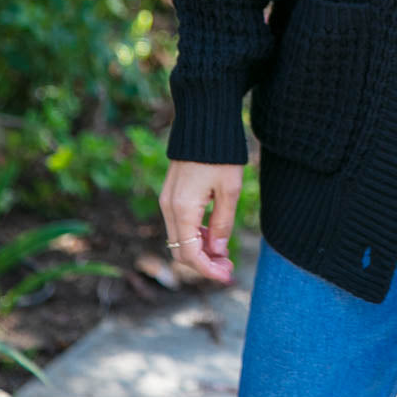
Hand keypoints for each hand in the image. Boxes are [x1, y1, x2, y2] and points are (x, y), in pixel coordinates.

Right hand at [159, 161, 243, 283]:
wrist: (204, 121)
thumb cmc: (220, 153)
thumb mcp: (230, 189)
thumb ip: (223, 222)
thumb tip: (219, 250)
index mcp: (182, 208)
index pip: (190, 254)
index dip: (208, 270)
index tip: (227, 275)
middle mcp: (168, 207)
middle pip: (181, 250)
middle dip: (204, 262)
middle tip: (229, 265)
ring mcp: (167, 200)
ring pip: (179, 238)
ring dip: (200, 249)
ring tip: (225, 251)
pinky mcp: (170, 193)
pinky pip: (179, 223)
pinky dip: (195, 233)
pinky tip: (214, 233)